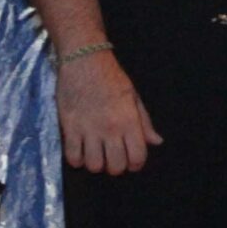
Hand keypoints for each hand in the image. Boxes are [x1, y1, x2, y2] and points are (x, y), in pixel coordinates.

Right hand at [57, 51, 160, 173]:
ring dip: (95, 164)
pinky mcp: (70, 128)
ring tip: (95, 153)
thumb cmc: (111, 77)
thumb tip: (156, 141)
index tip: (131, 161)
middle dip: (116, 167)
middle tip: (112, 157)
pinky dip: (77, 159)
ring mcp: (89, 130)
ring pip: (94, 166)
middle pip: (115, 167)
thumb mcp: (133, 96)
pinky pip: (73, 158)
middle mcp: (110, 129)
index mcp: (129, 121)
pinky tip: (80, 150)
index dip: (136, 164)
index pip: (137, 157)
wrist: (84, 60)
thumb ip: (144, 122)